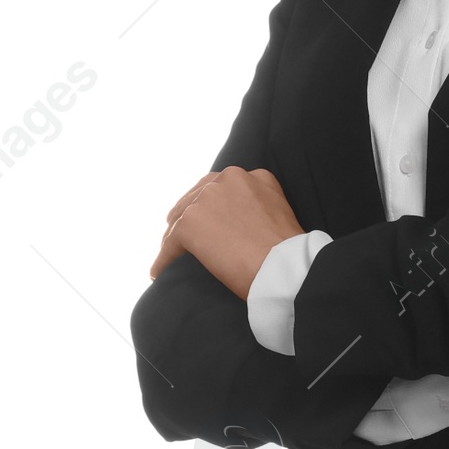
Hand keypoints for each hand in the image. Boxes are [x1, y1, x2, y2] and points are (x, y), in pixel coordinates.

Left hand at [148, 164, 302, 298]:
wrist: (284, 267)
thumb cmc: (289, 253)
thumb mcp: (281, 214)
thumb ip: (260, 206)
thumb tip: (242, 225)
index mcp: (254, 176)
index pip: (221, 188)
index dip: (212, 206)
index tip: (209, 221)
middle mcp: (228, 179)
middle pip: (196, 197)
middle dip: (188, 216)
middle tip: (181, 236)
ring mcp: (206, 199)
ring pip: (180, 218)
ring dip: (174, 238)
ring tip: (169, 255)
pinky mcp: (190, 223)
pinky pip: (170, 243)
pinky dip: (164, 259)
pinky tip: (159, 272)